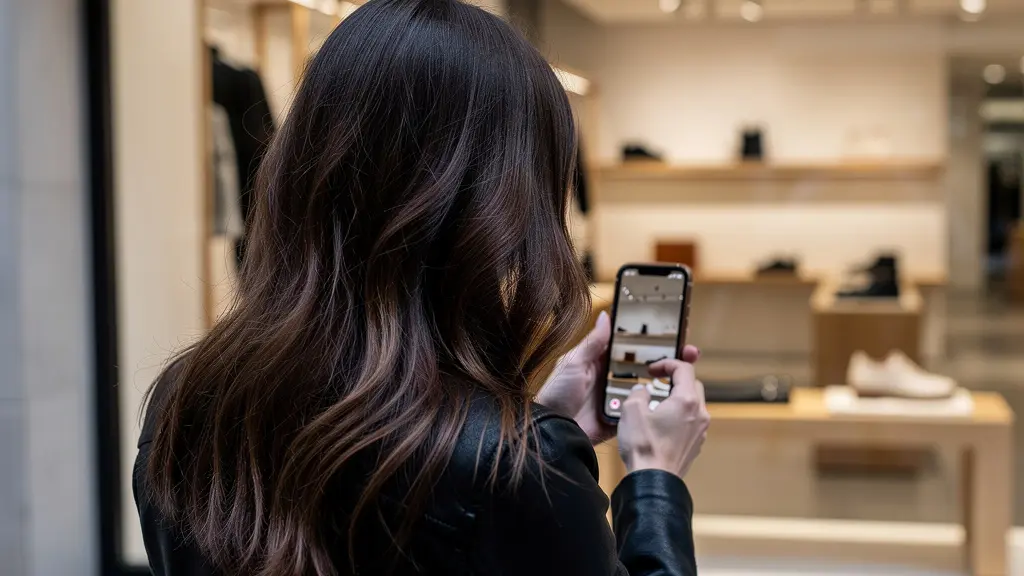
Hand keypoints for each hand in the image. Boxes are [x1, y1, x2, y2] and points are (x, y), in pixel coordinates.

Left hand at [537, 312, 699, 444]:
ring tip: (688, 372)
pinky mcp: (622, 418)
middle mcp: (613, 379)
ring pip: (648, 388)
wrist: (554, 430)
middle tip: (690, 351)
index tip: (673, 332)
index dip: (651, 340)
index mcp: (602, 362)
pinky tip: (674, 399)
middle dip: (668, 359)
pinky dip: (656, 407)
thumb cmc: (556, 394)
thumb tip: (607, 316)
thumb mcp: (573, 363)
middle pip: (646, 366)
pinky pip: (642, 411)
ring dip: (666, 382)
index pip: (632, 347)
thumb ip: (592, 343)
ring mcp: (619, 399)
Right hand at [617, 359, 709, 479]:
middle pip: (692, 385)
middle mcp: (700, 414)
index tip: (652, 370)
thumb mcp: (631, 410)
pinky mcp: (696, 445)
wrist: (653, 481)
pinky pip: (691, 422)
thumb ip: (639, 393)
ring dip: (677, 399)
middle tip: (657, 382)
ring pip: (693, 404)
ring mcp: (700, 431)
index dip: (667, 363)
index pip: (684, 369)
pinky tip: (661, 424)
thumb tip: (643, 392)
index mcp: (686, 401)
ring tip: (657, 404)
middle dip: (675, 380)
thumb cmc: (643, 446)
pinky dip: (679, 416)